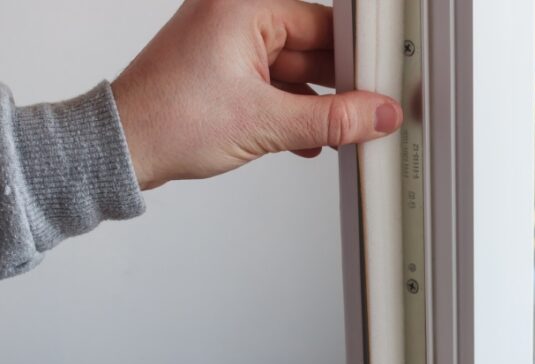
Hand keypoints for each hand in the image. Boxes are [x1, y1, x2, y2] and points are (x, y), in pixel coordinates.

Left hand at [111, 0, 402, 189]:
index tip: (380, 83)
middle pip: (311, 48)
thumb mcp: (266, 122)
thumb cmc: (169, 120)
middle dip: (338, 87)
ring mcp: (228, 45)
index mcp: (244, 8)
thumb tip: (377, 115)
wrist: (124, 148)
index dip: (356, 59)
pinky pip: (273, 85)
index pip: (324, 24)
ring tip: (336, 134)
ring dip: (315, 105)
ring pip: (294, 71)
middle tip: (365, 114)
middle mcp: (235, 17)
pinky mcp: (223, 72)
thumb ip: (333, 119)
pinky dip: (291, 111)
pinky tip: (307, 139)